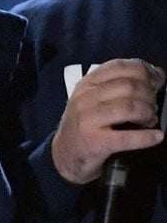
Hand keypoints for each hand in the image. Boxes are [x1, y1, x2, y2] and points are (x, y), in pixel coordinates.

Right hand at [51, 58, 164, 183]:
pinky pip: (127, 137)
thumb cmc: (85, 124)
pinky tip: (156, 136)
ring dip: (148, 113)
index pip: (119, 67)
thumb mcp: (94, 100)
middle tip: (152, 107)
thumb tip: (158, 74)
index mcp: (86, 85)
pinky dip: (147, 137)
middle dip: (149, 96)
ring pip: (129, 107)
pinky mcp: (95, 142)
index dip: (144, 72)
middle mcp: (85, 99)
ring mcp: (88, 120)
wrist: (64, 155)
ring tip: (149, 120)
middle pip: (128, 86)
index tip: (155, 82)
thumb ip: (120, 85)